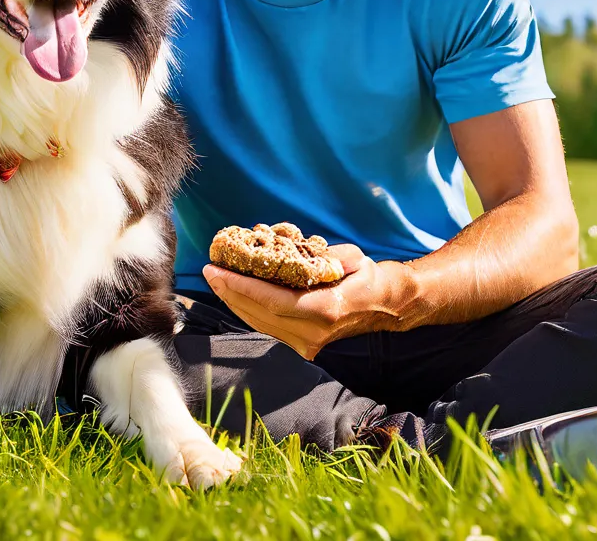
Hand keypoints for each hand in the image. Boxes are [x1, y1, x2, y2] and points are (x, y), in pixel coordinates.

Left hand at [202, 245, 416, 360]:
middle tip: (209, 270)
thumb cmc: (368, 277)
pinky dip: (248, 310)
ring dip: (235, 302)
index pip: (273, 301)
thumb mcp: (353, 258)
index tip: (218, 271)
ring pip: (261, 324)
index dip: (241, 287)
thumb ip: (325, 256)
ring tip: (216, 280)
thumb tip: (295, 250)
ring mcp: (308, 344)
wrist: (386, 307)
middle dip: (231, 292)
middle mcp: (313, 333)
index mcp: (326, 310)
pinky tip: (235, 294)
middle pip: (260, 314)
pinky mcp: (303, 346)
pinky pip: (268, 327)